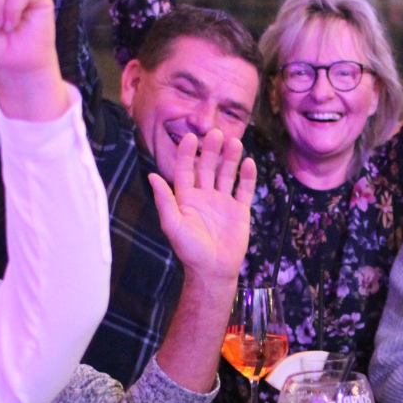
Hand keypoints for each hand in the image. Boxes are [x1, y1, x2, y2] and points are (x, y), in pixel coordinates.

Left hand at [149, 129, 257, 285]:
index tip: (190, 137)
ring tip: (234, 142)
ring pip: (226, 174)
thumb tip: (152, 176)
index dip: (187, 154)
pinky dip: (247, 176)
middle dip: (211, 150)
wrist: (213, 270)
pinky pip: (244, 189)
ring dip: (230, 158)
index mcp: (186, 198)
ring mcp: (223, 202)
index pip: (185, 170)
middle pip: (207, 167)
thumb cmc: (190, 250)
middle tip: (216, 133)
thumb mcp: (173, 225)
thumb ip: (164, 200)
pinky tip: (249, 163)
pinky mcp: (239, 210)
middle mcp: (204, 196)